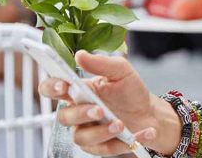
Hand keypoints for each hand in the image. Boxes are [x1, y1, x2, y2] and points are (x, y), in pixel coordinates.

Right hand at [39, 51, 172, 155]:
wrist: (150, 113)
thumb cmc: (130, 92)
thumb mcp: (121, 72)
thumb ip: (101, 63)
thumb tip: (80, 55)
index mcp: (79, 91)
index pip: (52, 88)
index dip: (51, 87)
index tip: (63, 86)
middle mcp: (78, 112)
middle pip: (63, 117)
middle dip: (80, 114)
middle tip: (99, 110)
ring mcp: (87, 131)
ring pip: (81, 137)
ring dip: (101, 132)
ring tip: (120, 124)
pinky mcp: (100, 147)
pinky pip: (105, 150)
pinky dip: (124, 143)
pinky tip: (143, 133)